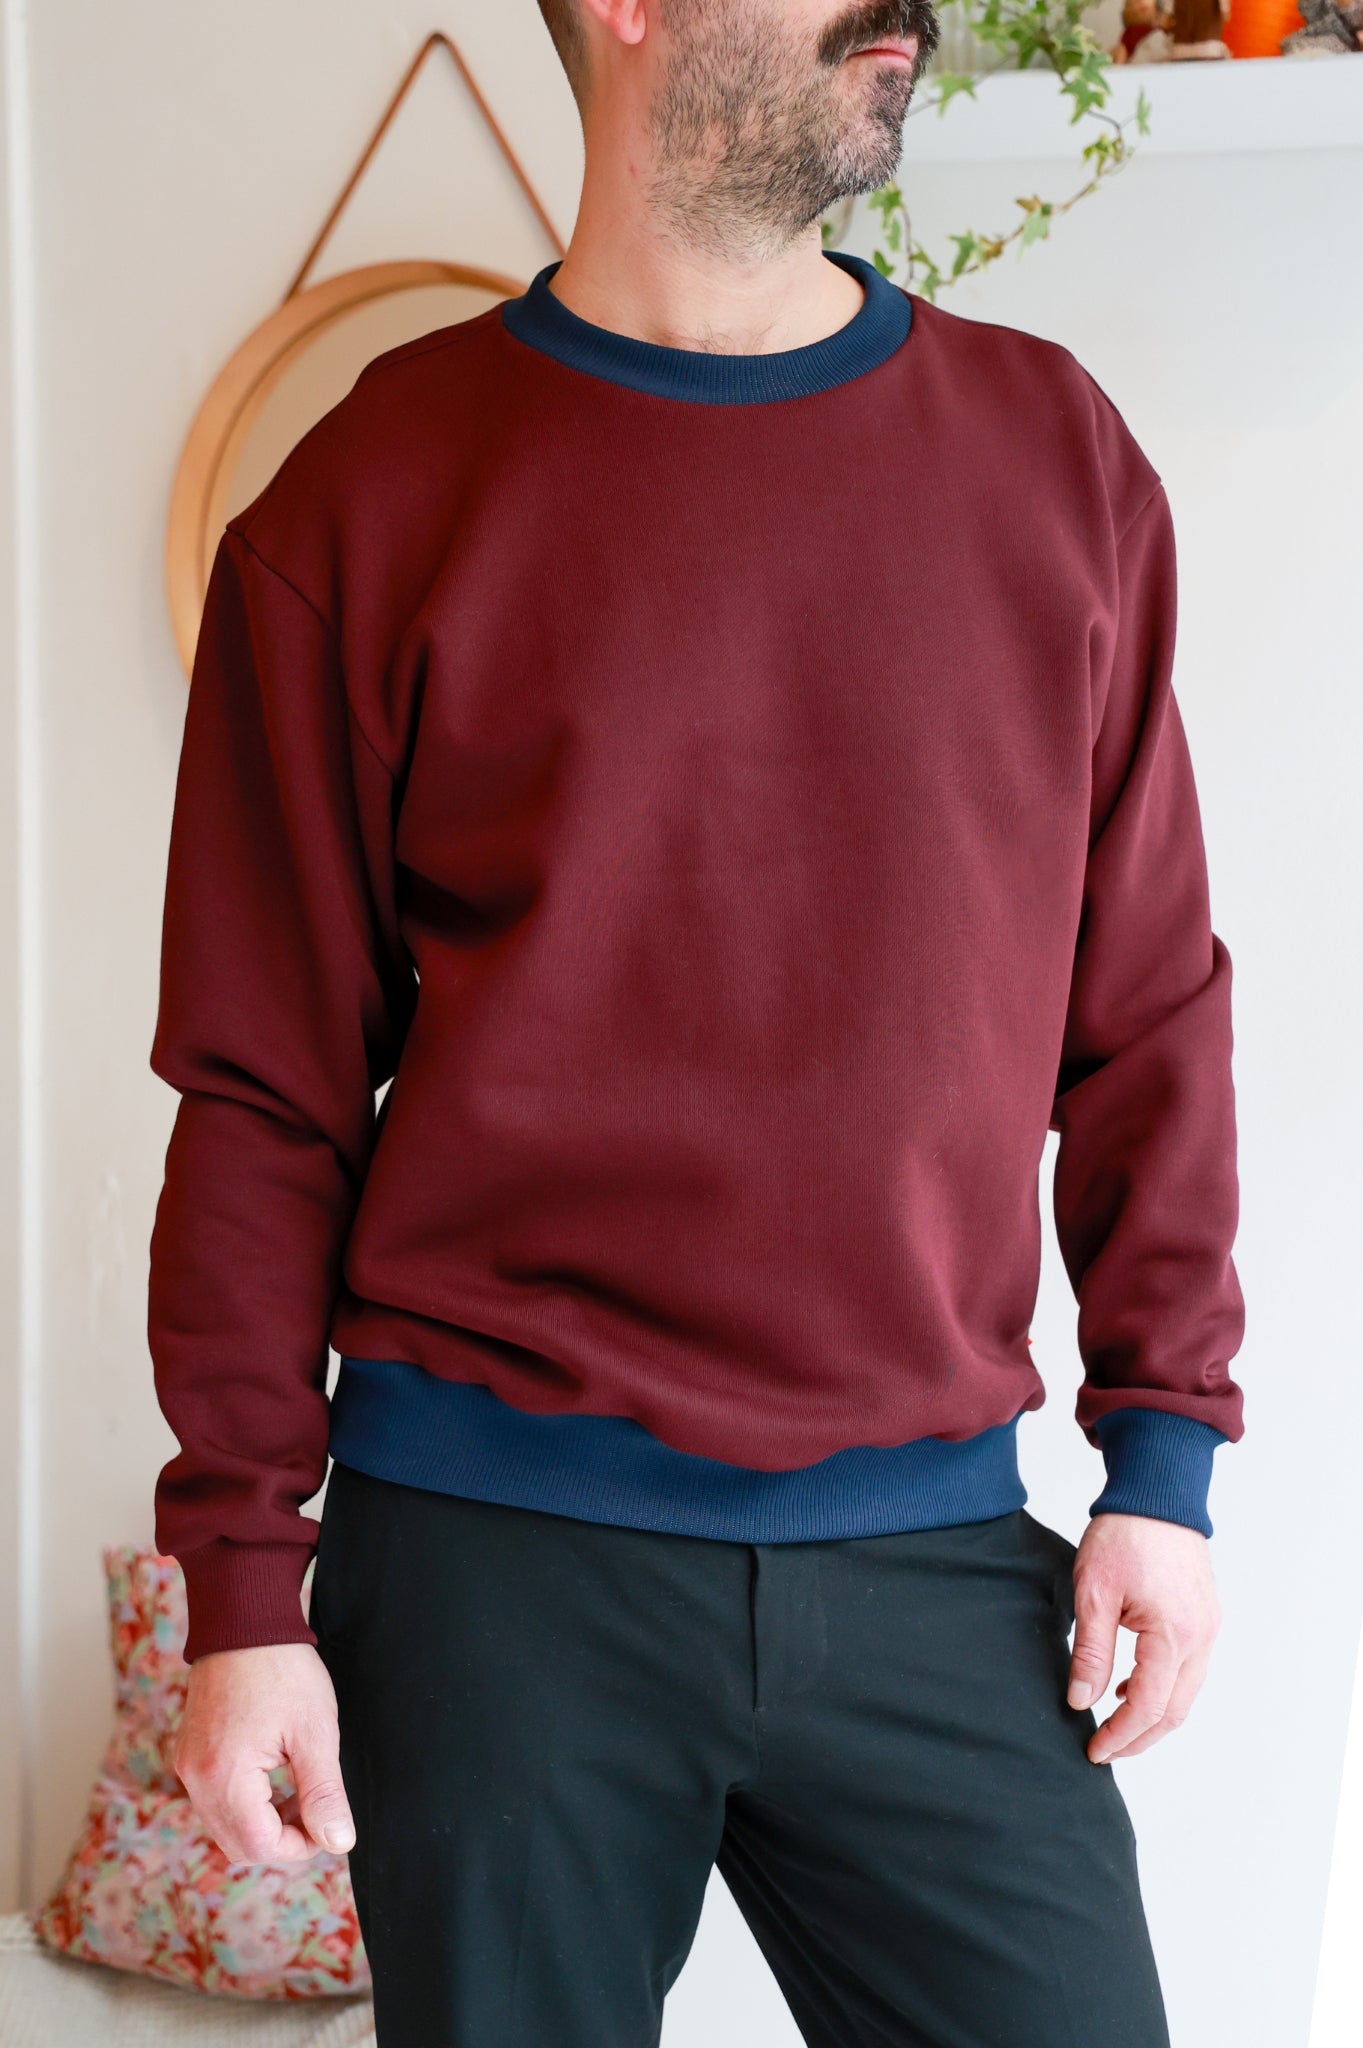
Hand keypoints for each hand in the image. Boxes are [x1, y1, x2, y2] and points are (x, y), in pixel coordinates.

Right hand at [171, 1642, 355, 1863]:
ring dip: (263, 1822)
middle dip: (282, 1839)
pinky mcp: (190, 1753)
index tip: (327, 1824)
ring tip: (298, 1788)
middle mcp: (195, 1778)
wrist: (245, 1620)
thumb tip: (338, 1841)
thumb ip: (324, 1793)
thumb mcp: (315, 1732)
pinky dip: (245, 1802)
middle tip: (315, 1808)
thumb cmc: (283, 1670)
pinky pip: (215, 1799)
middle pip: (238, 1845)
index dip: (299, 1846)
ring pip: (225, 1825)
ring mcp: (188, 1765)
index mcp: (223, 1776)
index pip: (259, 1846)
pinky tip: (274, 1775)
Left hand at [1064, 1512, 1221, 1764]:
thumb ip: (1090, 1652)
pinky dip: (1163, 1687)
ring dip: (1153, 1715)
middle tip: (1105, 1750)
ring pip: (1185, 1693)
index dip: (1121, 1736)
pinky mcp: (1204, 1617)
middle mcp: (1200, 1638)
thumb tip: (1081, 1701)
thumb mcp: (1093, 1593)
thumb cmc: (1123, 1535)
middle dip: (1139, 1737)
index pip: (1149, 1707)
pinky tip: (1132, 1685)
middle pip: (1174, 1710)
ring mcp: (1208, 1628)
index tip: (1093, 1751)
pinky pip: (1189, 1668)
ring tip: (1115, 1725)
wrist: (1156, 1493)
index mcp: (1173, 1635)